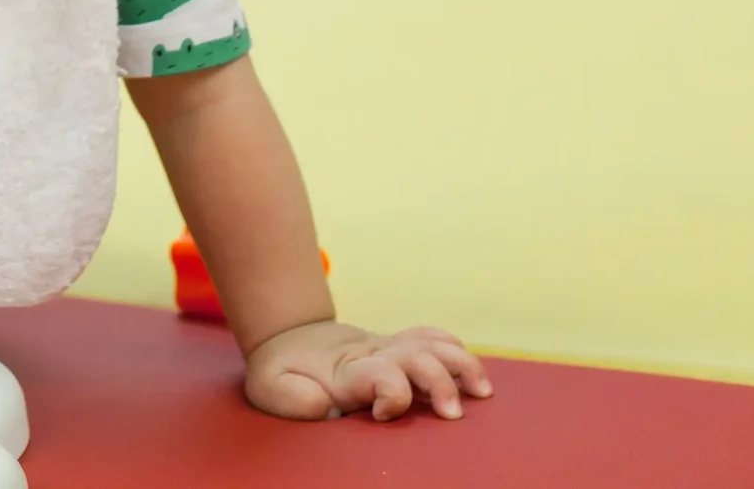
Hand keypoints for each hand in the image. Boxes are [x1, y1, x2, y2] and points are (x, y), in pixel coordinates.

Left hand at [244, 320, 490, 421]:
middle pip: (417, 357)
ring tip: (483, 392)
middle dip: (439, 382)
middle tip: (453, 415)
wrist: (287, 338)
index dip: (392, 393)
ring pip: (432, 344)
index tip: (383, 414)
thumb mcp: (270, 388)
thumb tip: (325, 407)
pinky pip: (432, 338)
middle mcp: (375, 355)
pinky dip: (455, 350)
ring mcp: (390, 348)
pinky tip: (474, 375)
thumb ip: (294, 400)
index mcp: (348, 371)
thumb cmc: (280, 372)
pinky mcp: (398, 347)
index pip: (381, 374)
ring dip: (461, 365)